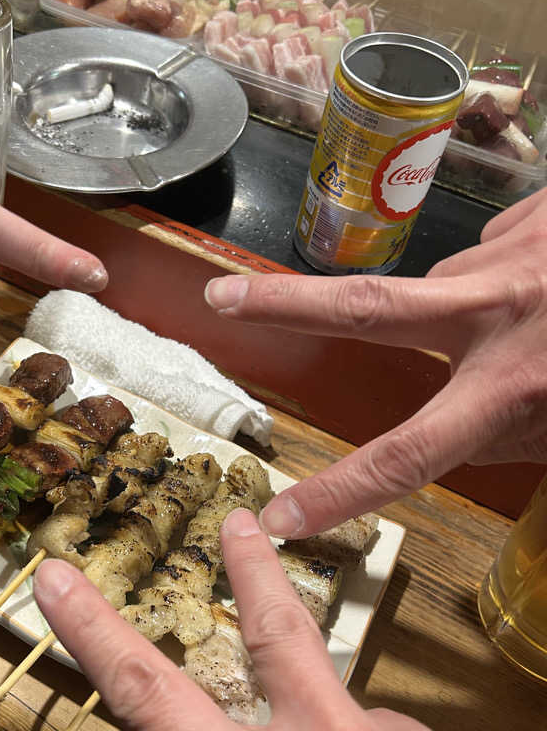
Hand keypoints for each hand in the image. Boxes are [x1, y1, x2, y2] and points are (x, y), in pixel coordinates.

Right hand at [204, 188, 546, 536]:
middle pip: (364, 309)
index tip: (282, 517)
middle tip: (217, 295)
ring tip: (520, 318)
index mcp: (515, 388)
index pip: (409, 456)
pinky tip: (542, 280)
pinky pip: (482, 252)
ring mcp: (513, 255)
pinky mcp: (531, 214)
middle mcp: (499, 314)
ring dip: (457, 308)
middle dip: (281, 304)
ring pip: (439, 286)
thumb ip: (517, 431)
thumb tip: (474, 427)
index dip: (339, 492)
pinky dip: (494, 272)